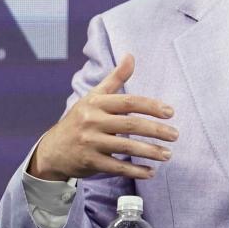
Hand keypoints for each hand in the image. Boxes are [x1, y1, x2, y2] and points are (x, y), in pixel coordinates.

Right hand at [29, 54, 177, 180]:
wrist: (53, 149)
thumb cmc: (80, 119)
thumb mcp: (94, 96)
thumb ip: (115, 78)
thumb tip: (131, 56)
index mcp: (96, 102)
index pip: (129, 102)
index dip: (151, 106)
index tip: (170, 112)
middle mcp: (92, 121)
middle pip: (131, 124)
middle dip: (156, 130)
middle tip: (175, 135)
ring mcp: (90, 142)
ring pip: (126, 147)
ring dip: (150, 152)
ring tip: (168, 155)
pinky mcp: (90, 161)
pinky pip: (117, 166)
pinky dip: (136, 171)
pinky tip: (151, 172)